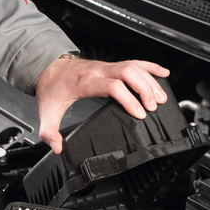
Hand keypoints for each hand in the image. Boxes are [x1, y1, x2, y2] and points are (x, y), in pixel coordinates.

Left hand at [35, 58, 170, 153]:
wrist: (48, 67)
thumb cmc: (52, 88)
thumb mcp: (46, 112)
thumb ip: (49, 132)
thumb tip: (58, 147)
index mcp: (85, 82)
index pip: (112, 86)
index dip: (128, 99)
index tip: (139, 114)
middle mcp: (98, 71)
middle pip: (128, 73)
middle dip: (145, 89)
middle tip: (154, 107)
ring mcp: (106, 66)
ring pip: (134, 66)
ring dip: (150, 80)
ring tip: (161, 97)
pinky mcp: (111, 64)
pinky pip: (135, 62)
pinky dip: (150, 67)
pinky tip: (163, 73)